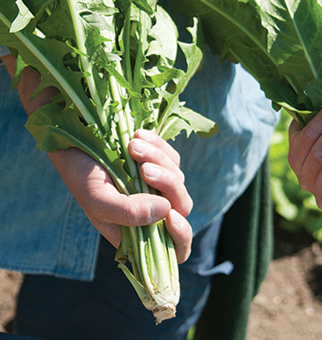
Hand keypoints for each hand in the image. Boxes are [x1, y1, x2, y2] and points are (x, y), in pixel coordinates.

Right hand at [50, 129, 192, 262]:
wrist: (75, 142)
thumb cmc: (82, 176)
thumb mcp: (98, 199)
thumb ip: (128, 212)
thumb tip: (166, 210)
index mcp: (136, 232)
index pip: (174, 248)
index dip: (181, 236)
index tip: (171, 216)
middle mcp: (151, 212)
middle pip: (181, 206)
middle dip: (167, 184)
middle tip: (143, 169)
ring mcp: (157, 187)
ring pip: (178, 178)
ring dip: (157, 159)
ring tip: (132, 146)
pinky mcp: (159, 163)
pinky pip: (172, 157)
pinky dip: (158, 145)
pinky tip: (138, 136)